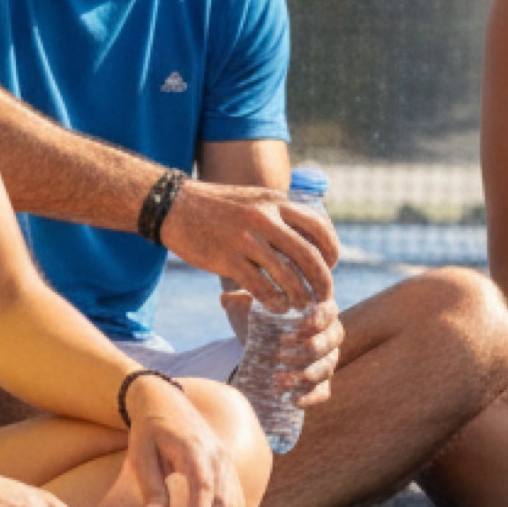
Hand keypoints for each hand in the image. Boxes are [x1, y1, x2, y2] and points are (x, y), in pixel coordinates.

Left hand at [117, 374, 249, 506]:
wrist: (164, 401)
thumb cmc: (148, 430)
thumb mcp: (140, 456)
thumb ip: (151, 487)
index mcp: (195, 449)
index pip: (204, 488)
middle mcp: (218, 454)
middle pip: (224, 500)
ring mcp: (226, 459)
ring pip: (235, 502)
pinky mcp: (228, 465)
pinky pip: (238, 498)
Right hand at [165, 182, 334, 308]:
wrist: (175, 205)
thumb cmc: (219, 206)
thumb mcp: (256, 199)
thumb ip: (281, 214)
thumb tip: (309, 236)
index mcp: (276, 202)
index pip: (318, 227)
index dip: (332, 250)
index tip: (331, 265)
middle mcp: (265, 218)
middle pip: (308, 255)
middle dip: (322, 279)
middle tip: (325, 295)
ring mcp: (246, 239)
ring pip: (287, 274)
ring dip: (300, 295)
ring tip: (304, 306)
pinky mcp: (227, 259)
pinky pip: (260, 287)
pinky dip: (274, 301)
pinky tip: (279, 307)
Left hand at [216, 290, 344, 409]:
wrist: (265, 346)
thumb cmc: (263, 320)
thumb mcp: (253, 308)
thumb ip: (242, 301)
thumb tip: (225, 299)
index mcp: (318, 310)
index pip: (330, 310)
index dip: (321, 316)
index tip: (303, 322)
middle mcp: (329, 334)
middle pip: (334, 339)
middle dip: (311, 347)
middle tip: (281, 351)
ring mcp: (327, 360)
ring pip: (327, 367)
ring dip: (305, 374)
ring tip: (277, 378)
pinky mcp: (320, 383)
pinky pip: (323, 392)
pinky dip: (310, 397)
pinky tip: (291, 399)